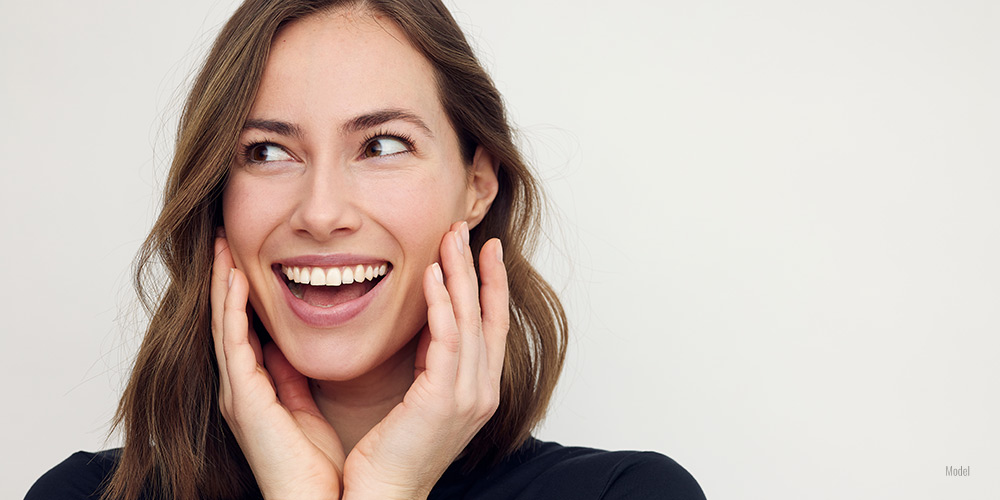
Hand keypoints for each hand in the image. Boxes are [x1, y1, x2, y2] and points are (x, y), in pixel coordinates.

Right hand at [212, 232, 345, 499]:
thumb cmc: (318, 468)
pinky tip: (234, 280)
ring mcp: (238, 393)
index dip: (240, 294)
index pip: (244, 330)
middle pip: (227, 322)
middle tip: (222, 240)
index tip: (244, 258)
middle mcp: (241, 389)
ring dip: (222, 285)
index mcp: (256, 390)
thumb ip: (293, 379)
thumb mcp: (305, 410)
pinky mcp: (244, 400)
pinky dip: (232, 310)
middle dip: (224, 281)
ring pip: (224, 326)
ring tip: (222, 247)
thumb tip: (289, 347)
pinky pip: (234, 344)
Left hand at [341, 221, 509, 498]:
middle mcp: (483, 391)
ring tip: (450, 238)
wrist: (384, 494)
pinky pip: (447, 338)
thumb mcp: (419, 398)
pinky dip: (441, 302)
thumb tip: (422, 326)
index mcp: (478, 391)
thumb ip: (428, 363)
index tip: (484, 250)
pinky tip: (432, 273)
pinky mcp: (444, 397)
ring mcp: (469, 395)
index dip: (491, 285)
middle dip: (478, 268)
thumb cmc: (391, 453)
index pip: (492, 326)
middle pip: (487, 315)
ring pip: (470, 319)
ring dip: (460, 274)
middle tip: (467, 229)